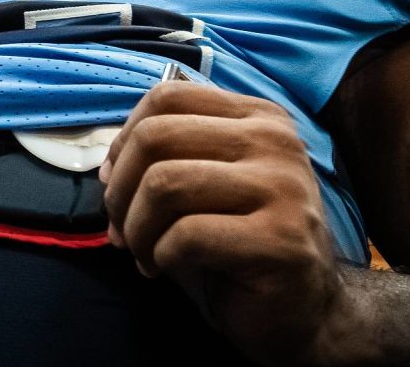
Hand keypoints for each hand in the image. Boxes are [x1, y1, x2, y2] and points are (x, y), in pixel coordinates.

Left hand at [100, 81, 345, 363]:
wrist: (302, 311)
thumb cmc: (238, 245)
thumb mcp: (202, 187)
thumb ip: (162, 160)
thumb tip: (107, 168)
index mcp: (257, 117)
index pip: (167, 97)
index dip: (123, 141)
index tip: (116, 184)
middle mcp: (276, 141)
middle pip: (156, 136)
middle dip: (120, 189)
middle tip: (121, 229)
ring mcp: (283, 187)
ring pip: (164, 183)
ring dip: (136, 227)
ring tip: (142, 252)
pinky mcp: (280, 239)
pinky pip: (187, 235)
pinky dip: (160, 255)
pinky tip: (166, 269)